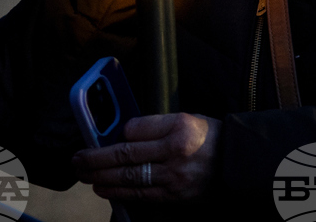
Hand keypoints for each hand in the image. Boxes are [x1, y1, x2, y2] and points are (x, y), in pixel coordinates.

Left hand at [73, 112, 221, 201]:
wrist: (238, 164)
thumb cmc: (211, 138)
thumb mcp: (189, 119)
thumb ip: (157, 125)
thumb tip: (125, 133)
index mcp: (180, 127)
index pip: (136, 129)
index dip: (116, 133)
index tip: (102, 135)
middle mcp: (176, 152)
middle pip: (125, 156)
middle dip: (95, 158)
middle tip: (77, 158)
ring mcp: (175, 177)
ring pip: (128, 178)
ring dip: (101, 177)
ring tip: (85, 174)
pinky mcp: (175, 197)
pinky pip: (141, 195)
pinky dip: (119, 192)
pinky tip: (105, 188)